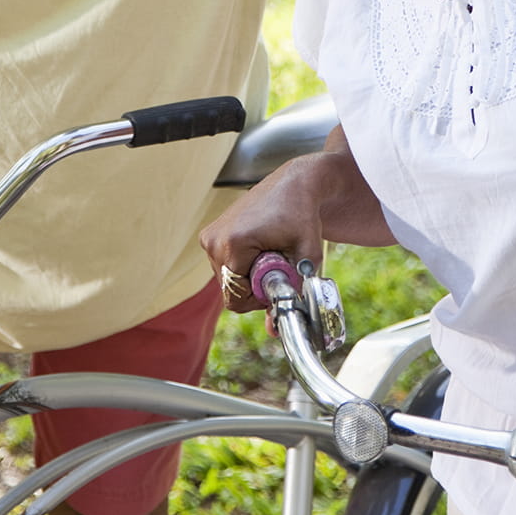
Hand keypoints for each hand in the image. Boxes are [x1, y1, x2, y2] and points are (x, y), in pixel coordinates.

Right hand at [200, 165, 328, 313]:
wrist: (294, 184)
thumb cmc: (303, 216)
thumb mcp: (306, 258)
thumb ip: (292, 293)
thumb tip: (274, 331)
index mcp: (233, 245)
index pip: (236, 298)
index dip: (260, 298)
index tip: (280, 278)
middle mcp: (214, 240)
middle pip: (230, 290)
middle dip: (254, 286)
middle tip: (278, 263)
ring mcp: (209, 236)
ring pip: (227, 280)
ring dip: (248, 275)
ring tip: (270, 251)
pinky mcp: (209, 234)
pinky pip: (224, 266)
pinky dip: (241, 264)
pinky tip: (259, 246)